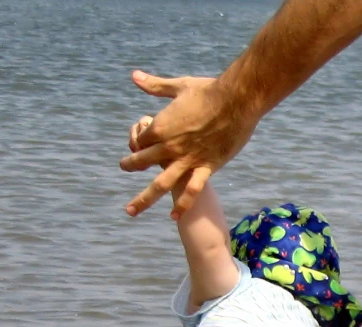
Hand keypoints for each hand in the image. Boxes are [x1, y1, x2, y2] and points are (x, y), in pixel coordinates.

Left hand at [120, 71, 256, 218]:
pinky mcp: (206, 167)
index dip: (137, 140)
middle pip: (143, 162)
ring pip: (160, 184)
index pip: (141, 140)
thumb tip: (134, 76)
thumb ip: (155, 86)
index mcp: (161, 126)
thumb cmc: (209, 90)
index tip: (139, 141)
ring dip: (144, 198)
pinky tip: (173, 216)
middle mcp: (170, 146)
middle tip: (124, 168)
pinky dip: (182, 204)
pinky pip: (191, 190)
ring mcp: (187, 159)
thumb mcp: (179, 86)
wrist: (237, 100)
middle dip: (130, 165)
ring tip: (131, 210)